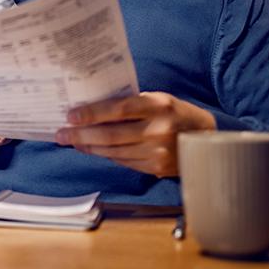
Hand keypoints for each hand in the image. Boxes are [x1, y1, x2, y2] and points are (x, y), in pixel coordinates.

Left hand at [54, 92, 215, 176]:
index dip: (93, 113)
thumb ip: (131, 103)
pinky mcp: (156, 168)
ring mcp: (158, 153)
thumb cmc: (177, 114)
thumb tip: (94, 109)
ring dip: (89, 147)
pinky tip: (93, 150)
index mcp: (159, 106)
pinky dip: (106, 155)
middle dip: (81, 135)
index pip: (119, 109)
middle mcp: (158, 131)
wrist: (207, 140)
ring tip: (72, 141)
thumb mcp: (159, 99)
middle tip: (61, 134)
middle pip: (111, 135)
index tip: (71, 115)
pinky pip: (123, 161)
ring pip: (114, 151)